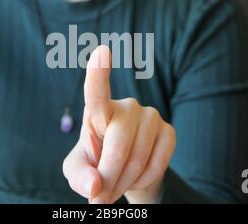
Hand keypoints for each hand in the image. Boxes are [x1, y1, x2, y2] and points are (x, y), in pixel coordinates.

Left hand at [63, 45, 176, 203]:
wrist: (125, 170)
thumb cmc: (96, 163)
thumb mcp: (78, 171)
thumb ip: (79, 177)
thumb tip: (95, 185)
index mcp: (98, 111)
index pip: (96, 90)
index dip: (99, 72)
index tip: (102, 51)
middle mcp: (126, 107)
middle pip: (117, 147)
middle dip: (109, 178)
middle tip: (100, 197)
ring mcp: (150, 117)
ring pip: (138, 159)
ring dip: (125, 183)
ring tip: (117, 184)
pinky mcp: (169, 131)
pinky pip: (158, 163)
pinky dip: (145, 179)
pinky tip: (138, 175)